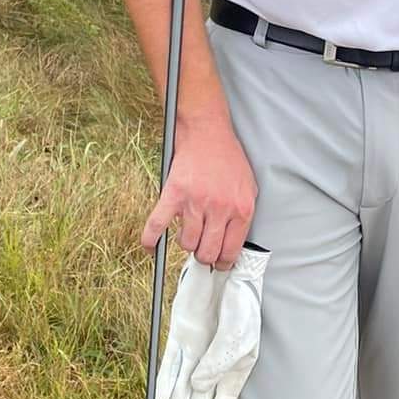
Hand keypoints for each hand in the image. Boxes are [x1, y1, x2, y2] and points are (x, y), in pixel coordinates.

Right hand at [143, 113, 256, 268]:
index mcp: (240, 209)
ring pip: (186, 243)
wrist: (207, 133)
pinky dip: (151, 238)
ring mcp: (195, 202)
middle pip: (207, 252)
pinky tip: (150, 246)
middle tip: (202, 250)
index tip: (219, 264)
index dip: (223, 263)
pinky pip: (158, 224)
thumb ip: (242, 216)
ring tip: (187, 233)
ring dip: (185, 243)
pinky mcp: (173, 194)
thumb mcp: (248, 188)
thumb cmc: (228, 160)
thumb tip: (232, 245)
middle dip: (204, 256)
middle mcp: (219, 209)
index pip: (230, 251)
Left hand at [155, 245, 269, 398]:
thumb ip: (218, 363)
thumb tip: (197, 387)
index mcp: (235, 364)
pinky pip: (170, 362)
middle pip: (201, 397)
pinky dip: (165, 381)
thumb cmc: (243, 304)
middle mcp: (212, 361)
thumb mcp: (238, 337)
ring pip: (183, 384)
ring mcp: (195, 348)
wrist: (229, 271)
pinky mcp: (179, 335)